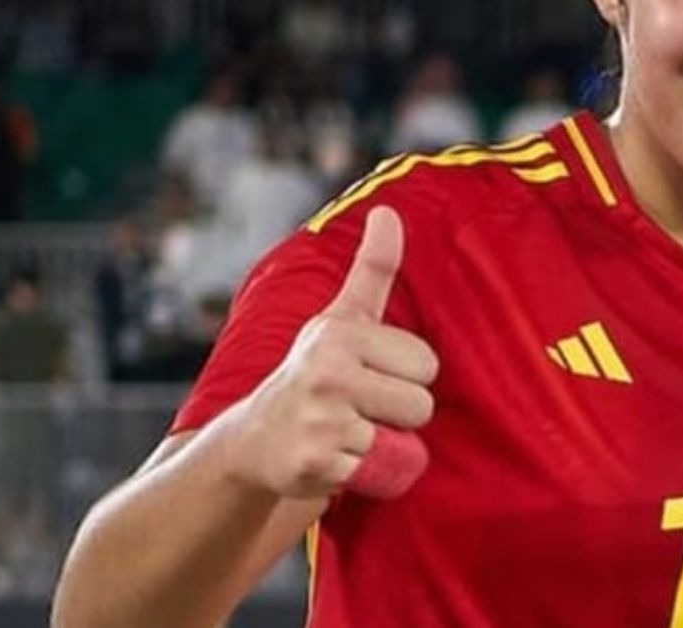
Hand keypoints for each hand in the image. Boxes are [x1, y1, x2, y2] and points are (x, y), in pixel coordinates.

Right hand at [229, 206, 439, 498]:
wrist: (255, 440)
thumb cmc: (314, 371)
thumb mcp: (342, 318)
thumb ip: (372, 268)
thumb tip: (387, 209)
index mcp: (341, 333)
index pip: (427, 364)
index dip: (407, 376)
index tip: (370, 375)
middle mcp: (328, 371)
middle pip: (421, 405)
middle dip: (398, 415)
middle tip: (358, 409)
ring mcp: (320, 419)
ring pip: (403, 443)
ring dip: (382, 446)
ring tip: (347, 432)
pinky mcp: (317, 463)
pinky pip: (379, 474)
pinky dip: (364, 474)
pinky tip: (333, 459)